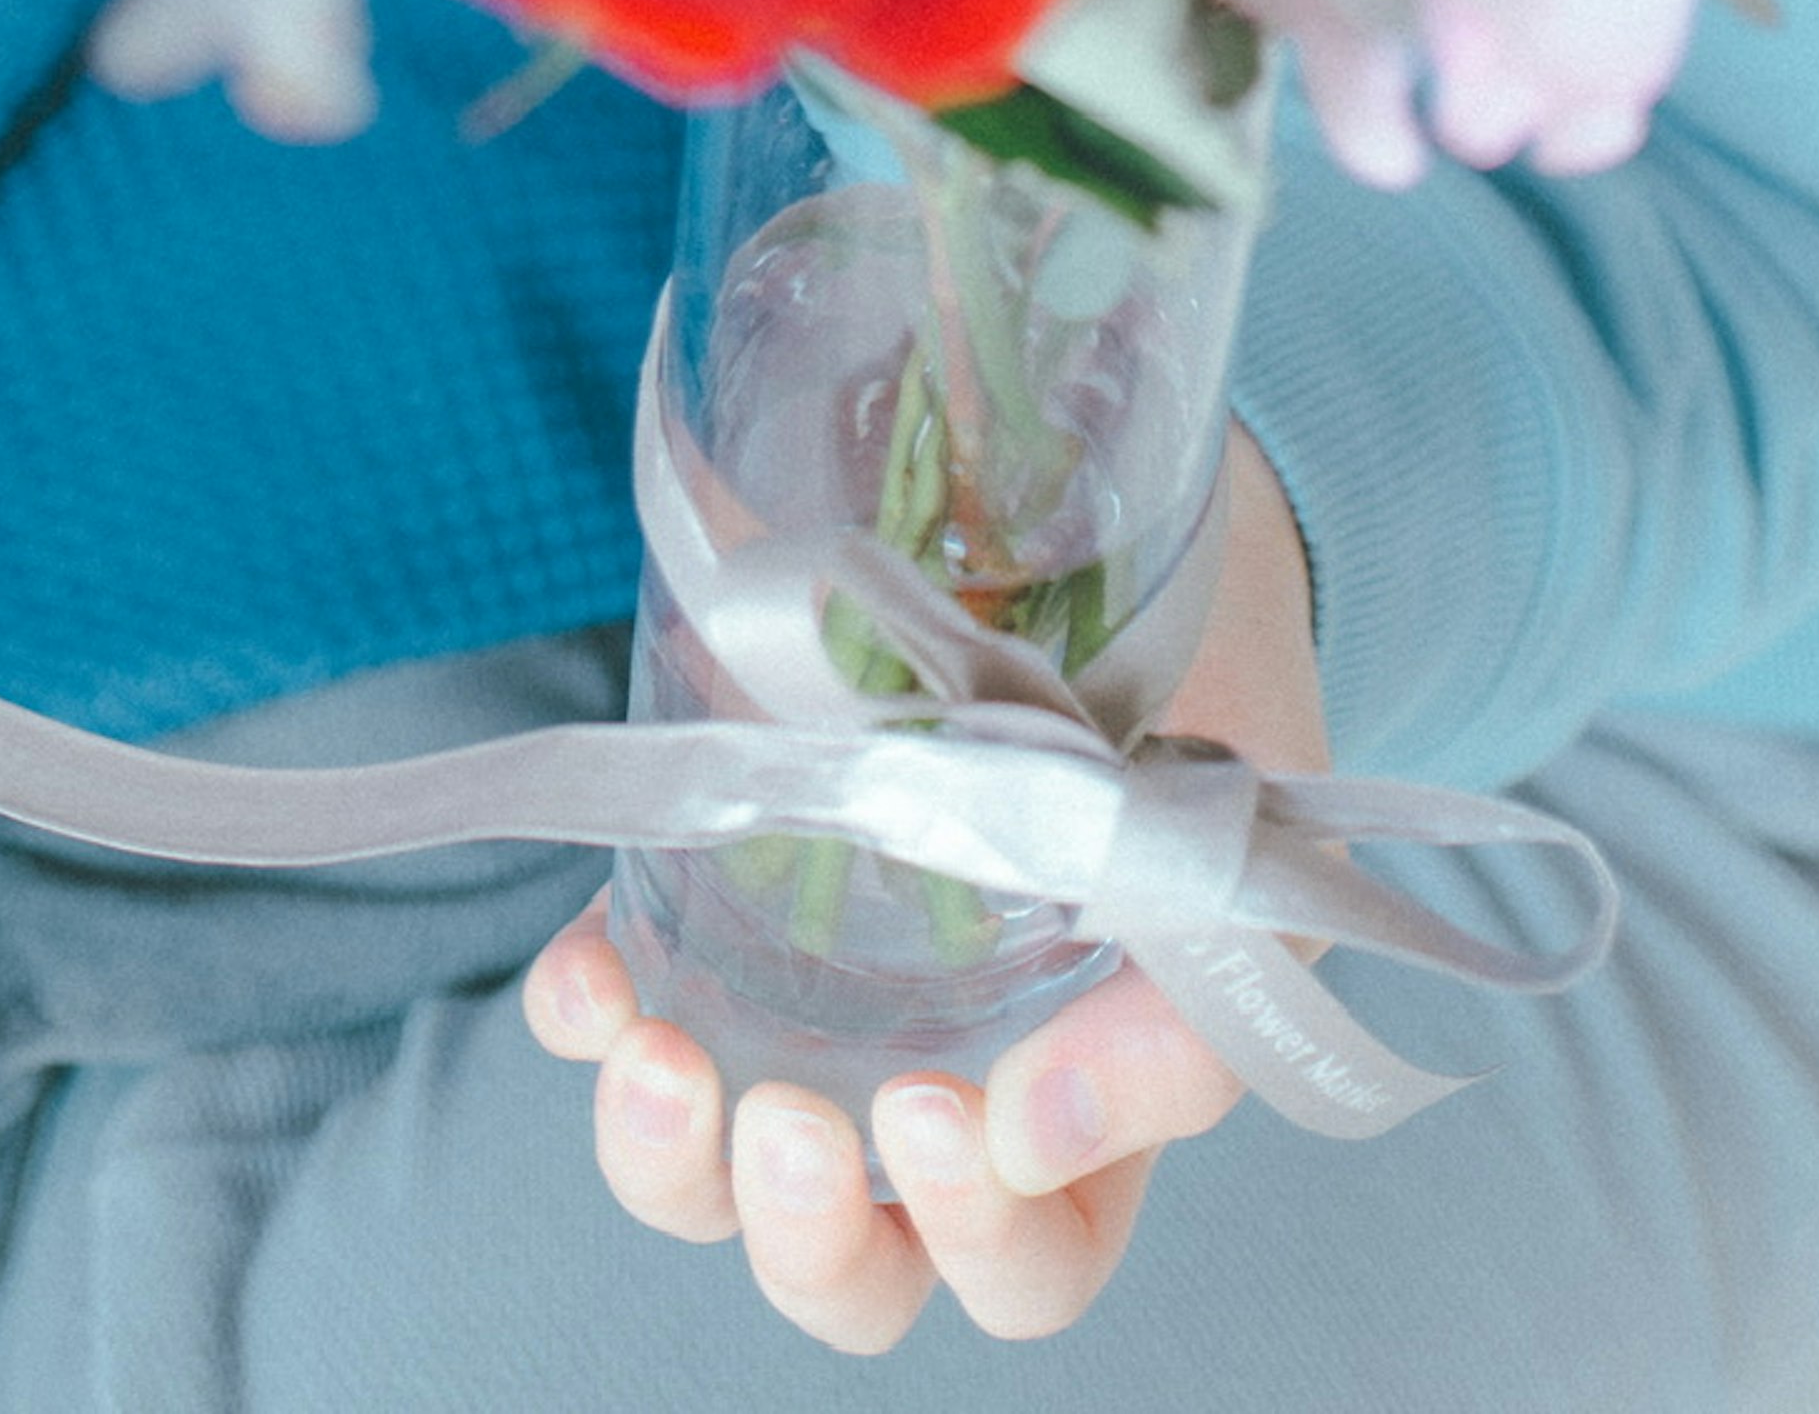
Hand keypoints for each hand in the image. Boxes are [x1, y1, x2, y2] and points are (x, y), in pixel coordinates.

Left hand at [524, 416, 1327, 1353]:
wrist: (1116, 544)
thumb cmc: (1199, 737)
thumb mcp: (1237, 873)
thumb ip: (1181, 1026)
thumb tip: (1030, 1135)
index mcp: (1073, 1127)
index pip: (1021, 1273)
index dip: (975, 1238)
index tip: (943, 1108)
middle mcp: (925, 1104)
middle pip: (843, 1271)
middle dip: (798, 1236)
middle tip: (789, 1124)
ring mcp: (804, 1016)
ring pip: (704, 1179)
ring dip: (659, 1155)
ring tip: (653, 1052)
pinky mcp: (707, 909)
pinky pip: (613, 1012)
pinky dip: (581, 1014)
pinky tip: (586, 972)